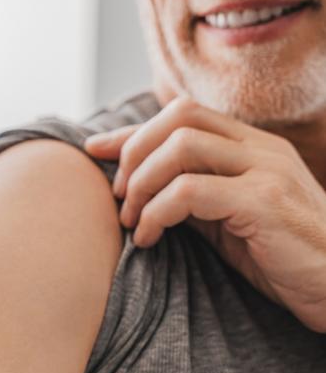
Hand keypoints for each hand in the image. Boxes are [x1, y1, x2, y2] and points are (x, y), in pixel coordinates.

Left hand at [84, 97, 325, 332]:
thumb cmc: (280, 257)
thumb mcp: (227, 218)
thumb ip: (192, 194)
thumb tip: (139, 188)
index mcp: (249, 146)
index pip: (181, 115)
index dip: (131, 131)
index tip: (93, 149)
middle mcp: (258, 147)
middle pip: (178, 117)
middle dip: (133, 153)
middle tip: (119, 197)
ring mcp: (265, 170)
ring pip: (180, 146)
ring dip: (141, 183)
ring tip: (132, 220)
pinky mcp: (265, 201)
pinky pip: (190, 190)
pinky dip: (156, 212)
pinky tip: (149, 238)